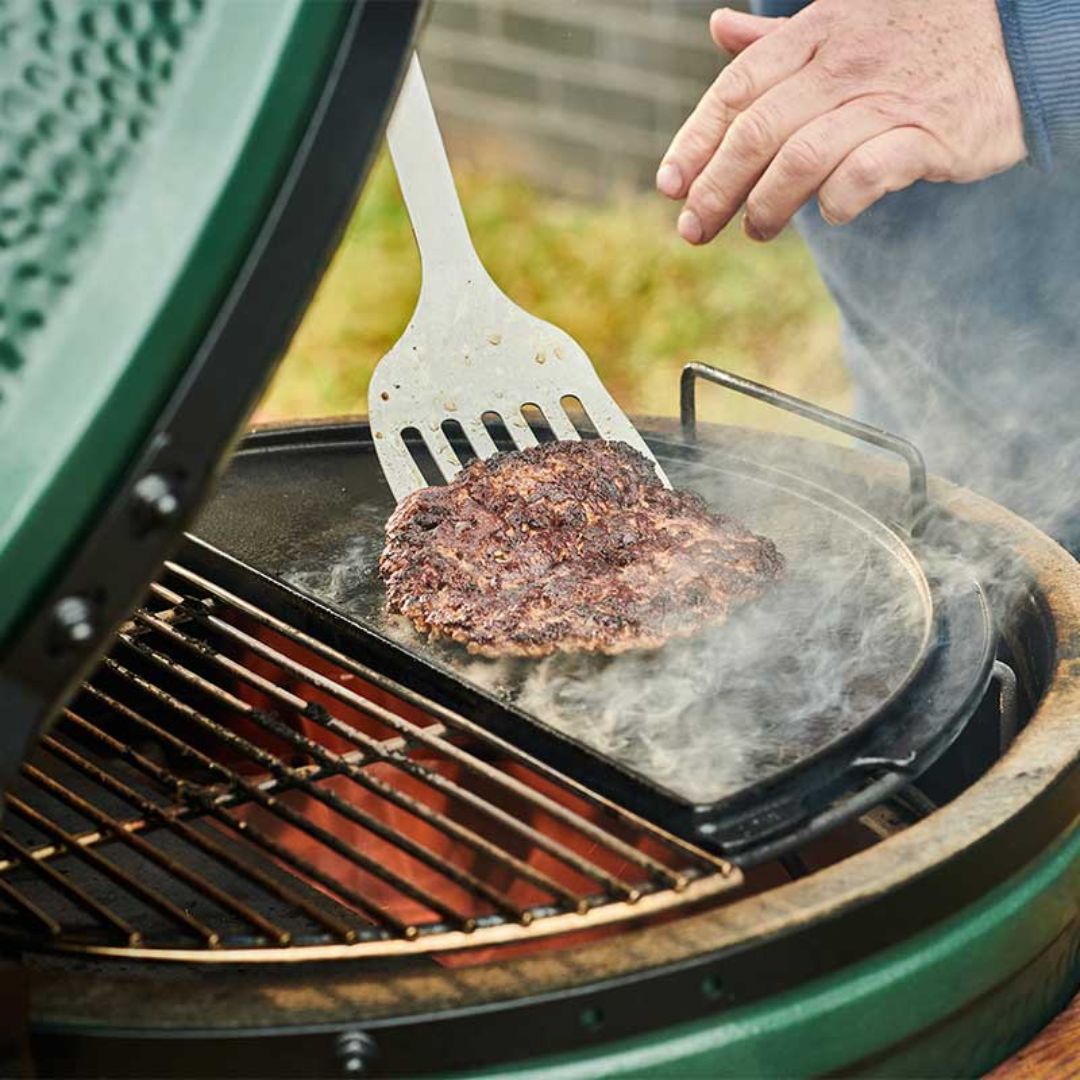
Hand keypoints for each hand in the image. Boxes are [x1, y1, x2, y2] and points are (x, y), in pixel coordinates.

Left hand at [657, 2, 1026, 243]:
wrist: (1020, 31)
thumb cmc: (918, 35)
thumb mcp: (843, 20)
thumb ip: (776, 39)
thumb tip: (720, 31)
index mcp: (815, 33)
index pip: (736, 90)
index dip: (695, 142)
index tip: (668, 186)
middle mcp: (843, 62)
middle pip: (757, 132)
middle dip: (714, 188)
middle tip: (694, 229)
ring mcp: (886, 98)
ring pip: (801, 158)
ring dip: (766, 205)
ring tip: (755, 230)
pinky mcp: (928, 135)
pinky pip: (865, 174)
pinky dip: (837, 201)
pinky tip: (830, 213)